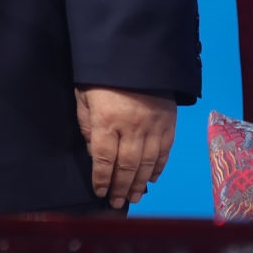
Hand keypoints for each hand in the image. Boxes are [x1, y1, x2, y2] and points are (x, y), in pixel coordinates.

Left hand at [74, 85, 175, 208]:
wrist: (134, 50)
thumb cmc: (101, 73)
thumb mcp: (84, 94)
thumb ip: (87, 124)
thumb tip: (94, 153)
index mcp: (107, 119)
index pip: (104, 159)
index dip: (102, 178)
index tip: (99, 191)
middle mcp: (131, 126)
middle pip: (127, 166)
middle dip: (121, 187)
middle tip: (117, 203)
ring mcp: (153, 125)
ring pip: (147, 163)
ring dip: (140, 183)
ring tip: (133, 197)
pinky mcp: (168, 121)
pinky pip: (164, 151)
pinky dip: (159, 167)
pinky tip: (152, 178)